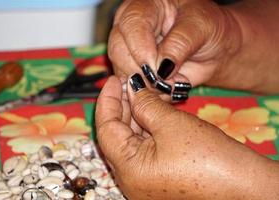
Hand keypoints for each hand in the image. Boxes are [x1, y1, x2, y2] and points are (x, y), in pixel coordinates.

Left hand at [96, 75, 278, 199]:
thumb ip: (146, 104)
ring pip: (130, 141)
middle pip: (116, 135)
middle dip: (121, 106)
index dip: (107, 101)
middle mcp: (131, 179)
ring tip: (139, 92)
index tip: (113, 79)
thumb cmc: (209, 157)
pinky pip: (143, 148)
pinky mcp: (158, 178)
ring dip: (134, 115)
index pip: (106, 129)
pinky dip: (145, 128)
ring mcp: (144, 180)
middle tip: (128, 83)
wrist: (245, 186)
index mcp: (128, 170)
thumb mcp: (172, 124)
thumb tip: (132, 88)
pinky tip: (150, 111)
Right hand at [108, 0, 278, 93]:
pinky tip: (167, 89)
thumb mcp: (200, 28)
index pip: (131, 25)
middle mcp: (131, 28)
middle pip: (118, 50)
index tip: (158, 69)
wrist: (212, 49)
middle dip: (142, 71)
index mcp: (144, 7)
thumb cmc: (207, 28)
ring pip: (122, 72)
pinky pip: (131, 88)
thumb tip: (161, 68)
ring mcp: (129, 52)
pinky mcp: (134, 72)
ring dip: (148, 85)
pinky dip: (148, 94)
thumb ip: (180, 44)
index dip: (140, 49)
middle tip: (166, 81)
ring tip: (174, 83)